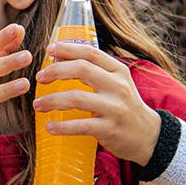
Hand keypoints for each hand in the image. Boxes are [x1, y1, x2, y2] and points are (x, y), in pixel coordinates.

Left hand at [31, 42, 161, 163]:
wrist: (148, 136)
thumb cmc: (125, 106)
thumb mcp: (117, 83)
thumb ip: (96, 71)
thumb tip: (60, 59)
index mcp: (118, 71)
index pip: (91, 53)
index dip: (68, 48)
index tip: (49, 50)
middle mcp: (118, 86)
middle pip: (81, 70)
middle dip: (55, 71)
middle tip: (40, 78)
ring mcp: (114, 108)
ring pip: (76, 98)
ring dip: (52, 100)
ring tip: (38, 104)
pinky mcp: (109, 129)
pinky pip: (80, 126)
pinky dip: (61, 127)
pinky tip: (50, 127)